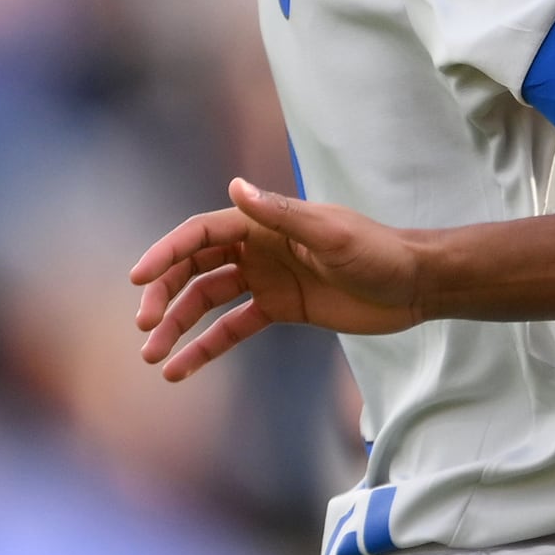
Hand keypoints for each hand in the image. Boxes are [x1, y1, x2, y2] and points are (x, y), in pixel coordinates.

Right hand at [130, 180, 428, 381]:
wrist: (415, 285)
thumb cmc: (378, 252)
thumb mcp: (331, 235)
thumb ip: (282, 215)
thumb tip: (236, 185)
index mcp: (262, 223)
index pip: (199, 235)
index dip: (165, 254)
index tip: (138, 280)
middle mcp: (256, 248)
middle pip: (193, 269)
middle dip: (164, 296)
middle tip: (145, 326)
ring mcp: (265, 279)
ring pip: (206, 302)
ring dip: (178, 327)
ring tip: (153, 357)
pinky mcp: (279, 309)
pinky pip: (232, 329)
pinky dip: (206, 348)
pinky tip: (181, 369)